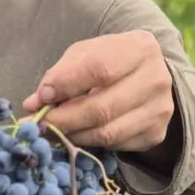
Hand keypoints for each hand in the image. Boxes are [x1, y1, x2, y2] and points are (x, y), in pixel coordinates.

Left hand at [22, 30, 174, 153]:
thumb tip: (34, 104)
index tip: (42, 96)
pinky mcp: (157, 133)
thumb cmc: (111, 60)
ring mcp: (160, 109)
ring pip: (107, 133)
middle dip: (64, 119)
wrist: (148, 76)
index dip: (66, 85)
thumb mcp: (85, 55)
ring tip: (55, 130)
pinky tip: (80, 133)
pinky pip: (116, 145)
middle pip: (101, 108)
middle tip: (40, 124)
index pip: (99, 69)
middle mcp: (156, 79)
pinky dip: (92, 142)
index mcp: (140, 48)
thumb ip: (59, 75)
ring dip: (74, 135)